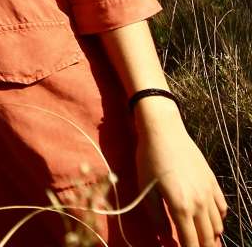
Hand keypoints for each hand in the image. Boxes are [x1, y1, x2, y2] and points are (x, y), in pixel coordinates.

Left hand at [134, 100, 227, 246]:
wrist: (164, 131)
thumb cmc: (149, 159)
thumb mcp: (145, 189)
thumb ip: (156, 217)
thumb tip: (165, 238)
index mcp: (181, 207)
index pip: (190, 241)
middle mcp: (200, 203)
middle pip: (207, 237)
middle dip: (202, 246)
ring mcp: (209, 192)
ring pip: (217, 225)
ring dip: (211, 236)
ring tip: (203, 240)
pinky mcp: (213, 181)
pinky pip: (222, 207)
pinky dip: (219, 219)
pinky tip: (211, 220)